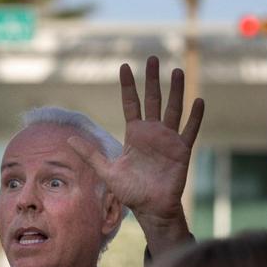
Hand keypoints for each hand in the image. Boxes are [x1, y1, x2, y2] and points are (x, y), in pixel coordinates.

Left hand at [69, 57, 203, 222]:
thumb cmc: (130, 191)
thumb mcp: (107, 170)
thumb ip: (90, 154)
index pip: (131, 103)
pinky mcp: (181, 150)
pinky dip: (195, 116)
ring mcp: (168, 139)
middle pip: (153, 99)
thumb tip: (68, 138)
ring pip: (173, 109)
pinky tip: (198, 100)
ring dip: (176, 91)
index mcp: (135, 134)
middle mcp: (152, 132)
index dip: (128, 86)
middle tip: (153, 58)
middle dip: (153, 79)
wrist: (150, 208)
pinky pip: (189, 130)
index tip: (125, 66)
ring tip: (177, 71)